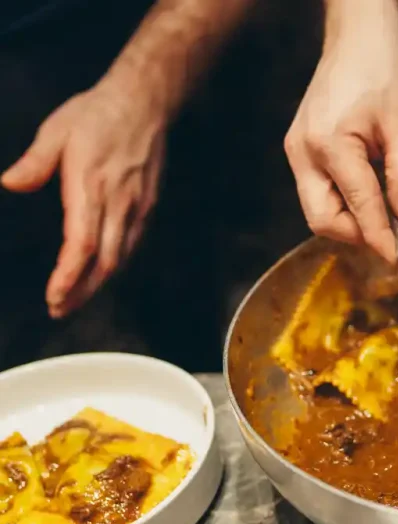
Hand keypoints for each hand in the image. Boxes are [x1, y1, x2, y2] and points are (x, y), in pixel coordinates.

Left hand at [2, 78, 165, 317]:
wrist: (145, 103)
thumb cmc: (99, 114)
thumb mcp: (57, 130)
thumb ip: (35, 162)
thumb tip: (10, 183)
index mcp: (91, 186)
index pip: (82, 243)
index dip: (69, 275)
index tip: (55, 296)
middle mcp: (118, 203)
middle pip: (104, 262)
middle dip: (82, 291)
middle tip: (60, 310)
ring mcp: (137, 207)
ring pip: (120, 258)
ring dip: (98, 283)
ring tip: (76, 298)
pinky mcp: (147, 207)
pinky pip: (131, 244)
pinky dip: (115, 264)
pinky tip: (102, 270)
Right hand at [284, 3, 397, 262]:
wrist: (358, 42)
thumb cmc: (382, 73)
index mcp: (330, 144)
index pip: (358, 206)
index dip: (380, 238)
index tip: (397, 259)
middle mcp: (305, 152)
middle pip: (323, 219)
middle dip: (357, 235)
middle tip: (391, 237)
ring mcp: (298, 152)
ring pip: (319, 210)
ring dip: (351, 220)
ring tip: (384, 213)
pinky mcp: (301, 152)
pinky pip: (319, 193)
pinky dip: (344, 204)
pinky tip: (370, 196)